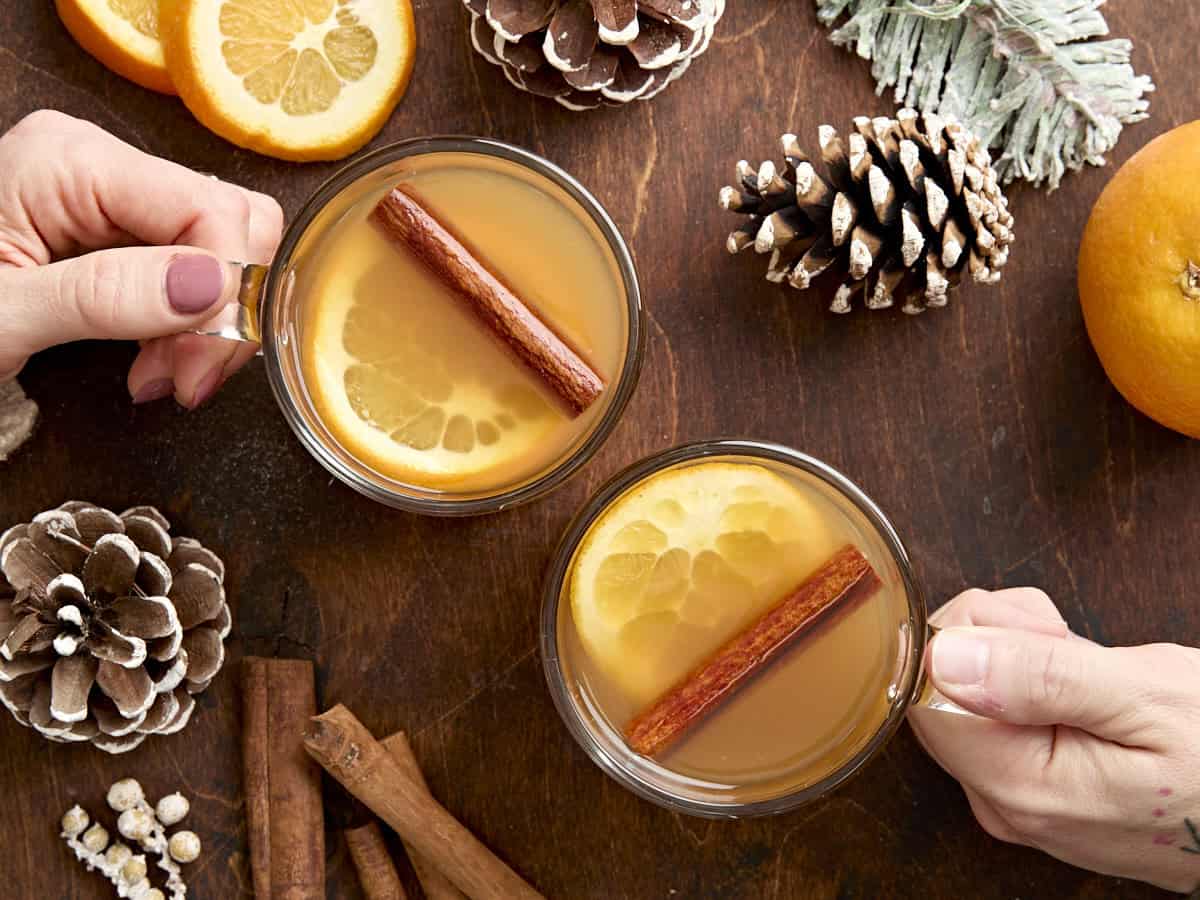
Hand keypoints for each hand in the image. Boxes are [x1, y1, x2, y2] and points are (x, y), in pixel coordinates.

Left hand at [0, 109, 282, 406]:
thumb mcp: (4, 317)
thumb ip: (107, 297)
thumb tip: (213, 285)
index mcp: (72, 161)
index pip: (208, 210)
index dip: (224, 293)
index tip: (198, 371)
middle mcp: (100, 163)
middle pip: (229, 224)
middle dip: (222, 312)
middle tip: (182, 379)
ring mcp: (111, 196)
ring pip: (223, 250)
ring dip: (209, 326)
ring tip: (161, 377)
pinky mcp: (116, 231)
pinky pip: (193, 269)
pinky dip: (190, 324)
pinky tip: (153, 359)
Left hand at [909, 588, 1199, 892]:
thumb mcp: (1147, 697)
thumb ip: (1039, 676)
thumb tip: (944, 655)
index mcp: (1018, 786)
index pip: (925, 688)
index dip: (972, 634)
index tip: (1039, 630)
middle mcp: (1004, 802)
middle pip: (946, 688)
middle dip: (1002, 640)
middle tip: (1073, 642)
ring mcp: (1019, 800)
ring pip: (976, 694)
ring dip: (1028, 657)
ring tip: (1096, 667)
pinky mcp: (1038, 789)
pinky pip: (1008, 717)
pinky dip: (1043, 684)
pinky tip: (1093, 688)